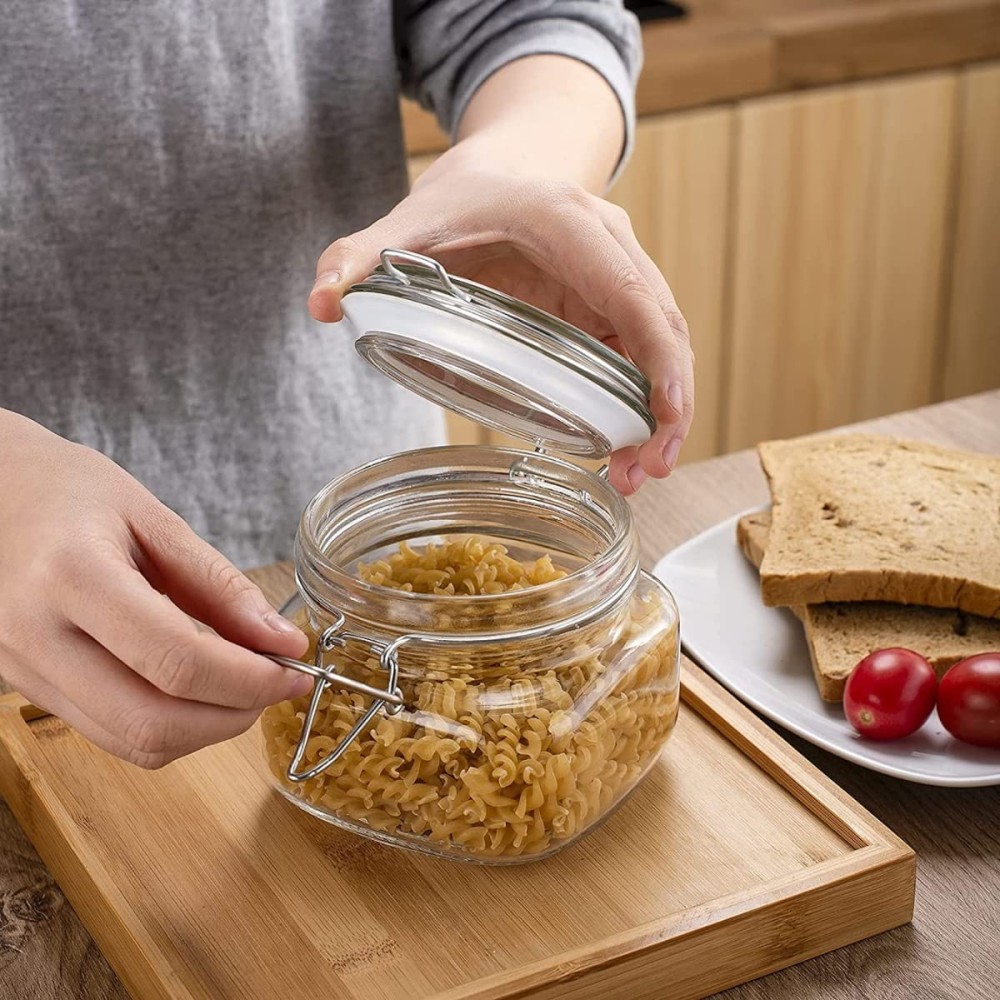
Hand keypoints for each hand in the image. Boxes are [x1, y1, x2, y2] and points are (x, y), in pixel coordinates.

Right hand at [0, 411, 310, 767]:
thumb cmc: (66, 490)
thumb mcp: (151, 517)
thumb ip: (218, 584)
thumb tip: (281, 642)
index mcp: (71, 575)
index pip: (176, 660)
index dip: (249, 679)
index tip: (293, 669)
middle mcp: (35, 636)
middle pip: (151, 722)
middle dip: (232, 717)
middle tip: (275, 686)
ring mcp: (20, 670)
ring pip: (129, 742)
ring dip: (203, 730)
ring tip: (241, 686)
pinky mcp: (23, 688)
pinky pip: (107, 732)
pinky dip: (166, 724)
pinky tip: (195, 688)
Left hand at [308, 152, 693, 494]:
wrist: (500, 168)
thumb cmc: (460, 197)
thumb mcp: (407, 221)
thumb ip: (358, 256)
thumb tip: (317, 305)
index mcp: (567, 221)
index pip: (630, 291)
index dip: (656, 355)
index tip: (663, 417)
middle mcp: (609, 244)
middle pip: (661, 328)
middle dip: (666, 404)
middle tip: (650, 472)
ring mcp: (617, 274)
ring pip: (658, 347)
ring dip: (657, 414)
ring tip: (634, 478)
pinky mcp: (610, 303)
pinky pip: (637, 354)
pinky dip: (637, 403)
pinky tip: (619, 448)